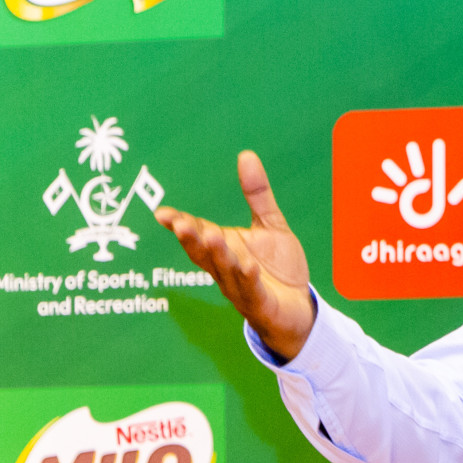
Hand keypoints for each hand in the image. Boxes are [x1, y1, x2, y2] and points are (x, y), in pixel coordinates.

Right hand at [154, 151, 315, 358]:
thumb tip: (246, 155)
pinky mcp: (261, 304)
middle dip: (191, 238)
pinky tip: (248, 266)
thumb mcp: (270, 225)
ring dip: (218, 255)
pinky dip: (248, 279)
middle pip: (203, 253)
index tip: (163, 214)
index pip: (197, 235)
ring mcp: (241, 288)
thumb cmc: (278, 269)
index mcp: (224, 249)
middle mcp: (226, 269)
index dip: (181, 225)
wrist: (299, 307)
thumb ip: (258, 195)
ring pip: (225, 271)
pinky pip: (252, 291)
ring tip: (212, 236)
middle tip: (180, 223)